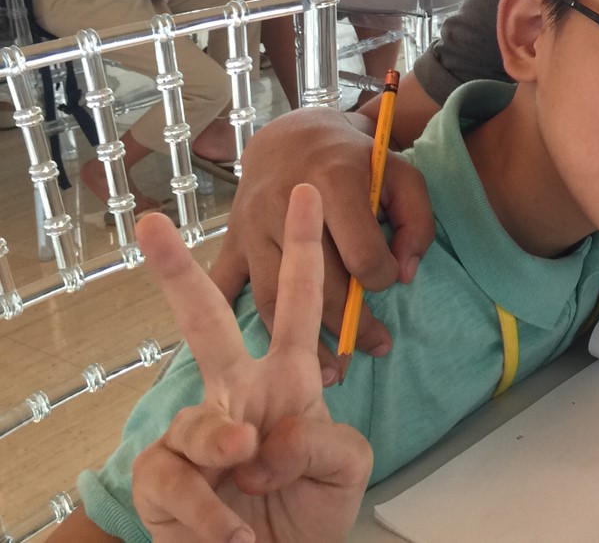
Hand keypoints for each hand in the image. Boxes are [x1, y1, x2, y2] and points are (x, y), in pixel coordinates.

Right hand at [133, 185, 371, 542]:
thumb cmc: (309, 508)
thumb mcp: (345, 467)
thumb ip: (323, 441)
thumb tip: (265, 436)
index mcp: (288, 379)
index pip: (298, 304)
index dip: (306, 248)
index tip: (305, 192)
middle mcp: (236, 395)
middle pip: (205, 323)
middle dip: (177, 273)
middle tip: (151, 223)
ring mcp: (194, 433)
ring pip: (205, 424)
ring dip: (232, 456)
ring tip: (256, 492)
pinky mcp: (161, 476)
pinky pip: (179, 479)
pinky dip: (213, 514)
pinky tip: (235, 535)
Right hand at [211, 108, 433, 380]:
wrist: (291, 136)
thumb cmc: (355, 159)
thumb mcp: (400, 174)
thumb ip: (416, 222)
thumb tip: (404, 275)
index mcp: (333, 182)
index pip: (360, 252)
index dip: (380, 277)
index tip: (387, 282)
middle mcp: (285, 206)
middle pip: (317, 283)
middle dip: (349, 324)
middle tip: (376, 347)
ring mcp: (251, 226)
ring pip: (273, 297)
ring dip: (300, 341)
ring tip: (331, 372)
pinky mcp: (230, 242)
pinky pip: (224, 288)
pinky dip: (232, 323)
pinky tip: (257, 359)